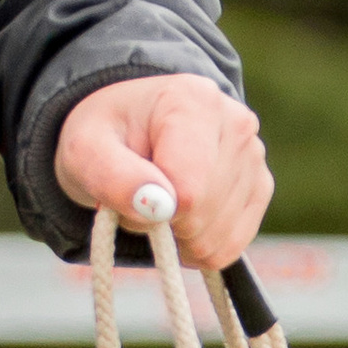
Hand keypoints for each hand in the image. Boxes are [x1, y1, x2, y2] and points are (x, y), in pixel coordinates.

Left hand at [54, 74, 272, 271]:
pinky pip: (231, 246)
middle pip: (204, 216)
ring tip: (160, 202)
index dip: (153, 211)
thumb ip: (112, 175)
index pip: (189, 191)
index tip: (130, 193)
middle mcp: (236, 123)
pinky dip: (199, 245)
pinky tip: (182, 216)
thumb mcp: (86, 150)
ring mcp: (254, 156)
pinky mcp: (261, 186)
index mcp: (195, 101)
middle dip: (163, 223)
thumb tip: (157, 206)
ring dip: (178, 237)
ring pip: (217, 238)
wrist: (131, 128)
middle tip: (141, 197)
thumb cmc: (107, 137)